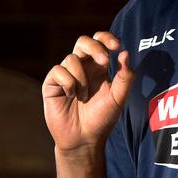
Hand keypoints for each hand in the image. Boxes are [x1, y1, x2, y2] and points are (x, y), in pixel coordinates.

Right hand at [42, 32, 134, 153]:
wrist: (84, 139)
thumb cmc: (102, 118)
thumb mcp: (118, 98)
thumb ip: (125, 76)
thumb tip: (125, 53)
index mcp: (98, 66)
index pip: (100, 41)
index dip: (107, 38)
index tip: (117, 46)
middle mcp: (82, 67)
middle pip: (83, 41)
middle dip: (94, 47)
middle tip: (105, 61)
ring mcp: (66, 74)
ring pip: (72, 58)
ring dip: (82, 77)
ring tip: (84, 96)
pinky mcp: (52, 83)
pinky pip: (58, 71)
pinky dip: (68, 83)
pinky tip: (70, 96)